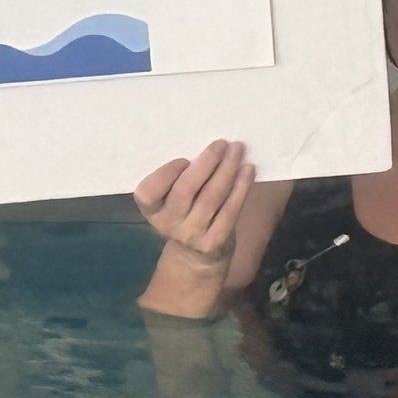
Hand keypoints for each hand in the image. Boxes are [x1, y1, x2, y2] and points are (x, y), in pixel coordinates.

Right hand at [133, 140, 252, 267]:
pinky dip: (241, 188)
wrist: (195, 254)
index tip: (184, 158)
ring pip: (212, 197)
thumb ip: (177, 178)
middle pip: (186, 189)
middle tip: (222, 144)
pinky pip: (230, 210)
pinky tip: (248, 170)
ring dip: (227, 169)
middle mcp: (168, 223)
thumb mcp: (169, 198)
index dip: (166, 173)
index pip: (149, 192)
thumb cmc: (183, 210)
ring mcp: (192, 234)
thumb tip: (204, 145)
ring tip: (237, 150)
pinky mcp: (215, 241)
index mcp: (151, 208)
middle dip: (206, 163)